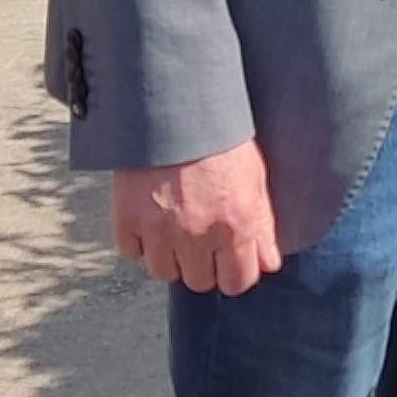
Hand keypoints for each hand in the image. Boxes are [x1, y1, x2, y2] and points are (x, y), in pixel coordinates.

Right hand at [111, 141, 282, 294]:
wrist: (178, 113)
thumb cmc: (224, 143)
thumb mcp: (256, 180)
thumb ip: (262, 227)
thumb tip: (269, 265)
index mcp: (235, 225)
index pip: (237, 282)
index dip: (236, 274)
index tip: (232, 263)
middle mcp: (197, 234)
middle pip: (199, 282)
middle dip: (204, 265)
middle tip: (203, 239)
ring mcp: (159, 230)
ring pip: (164, 273)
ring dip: (171, 257)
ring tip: (177, 228)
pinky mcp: (127, 221)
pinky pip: (132, 252)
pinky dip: (141, 241)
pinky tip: (153, 218)